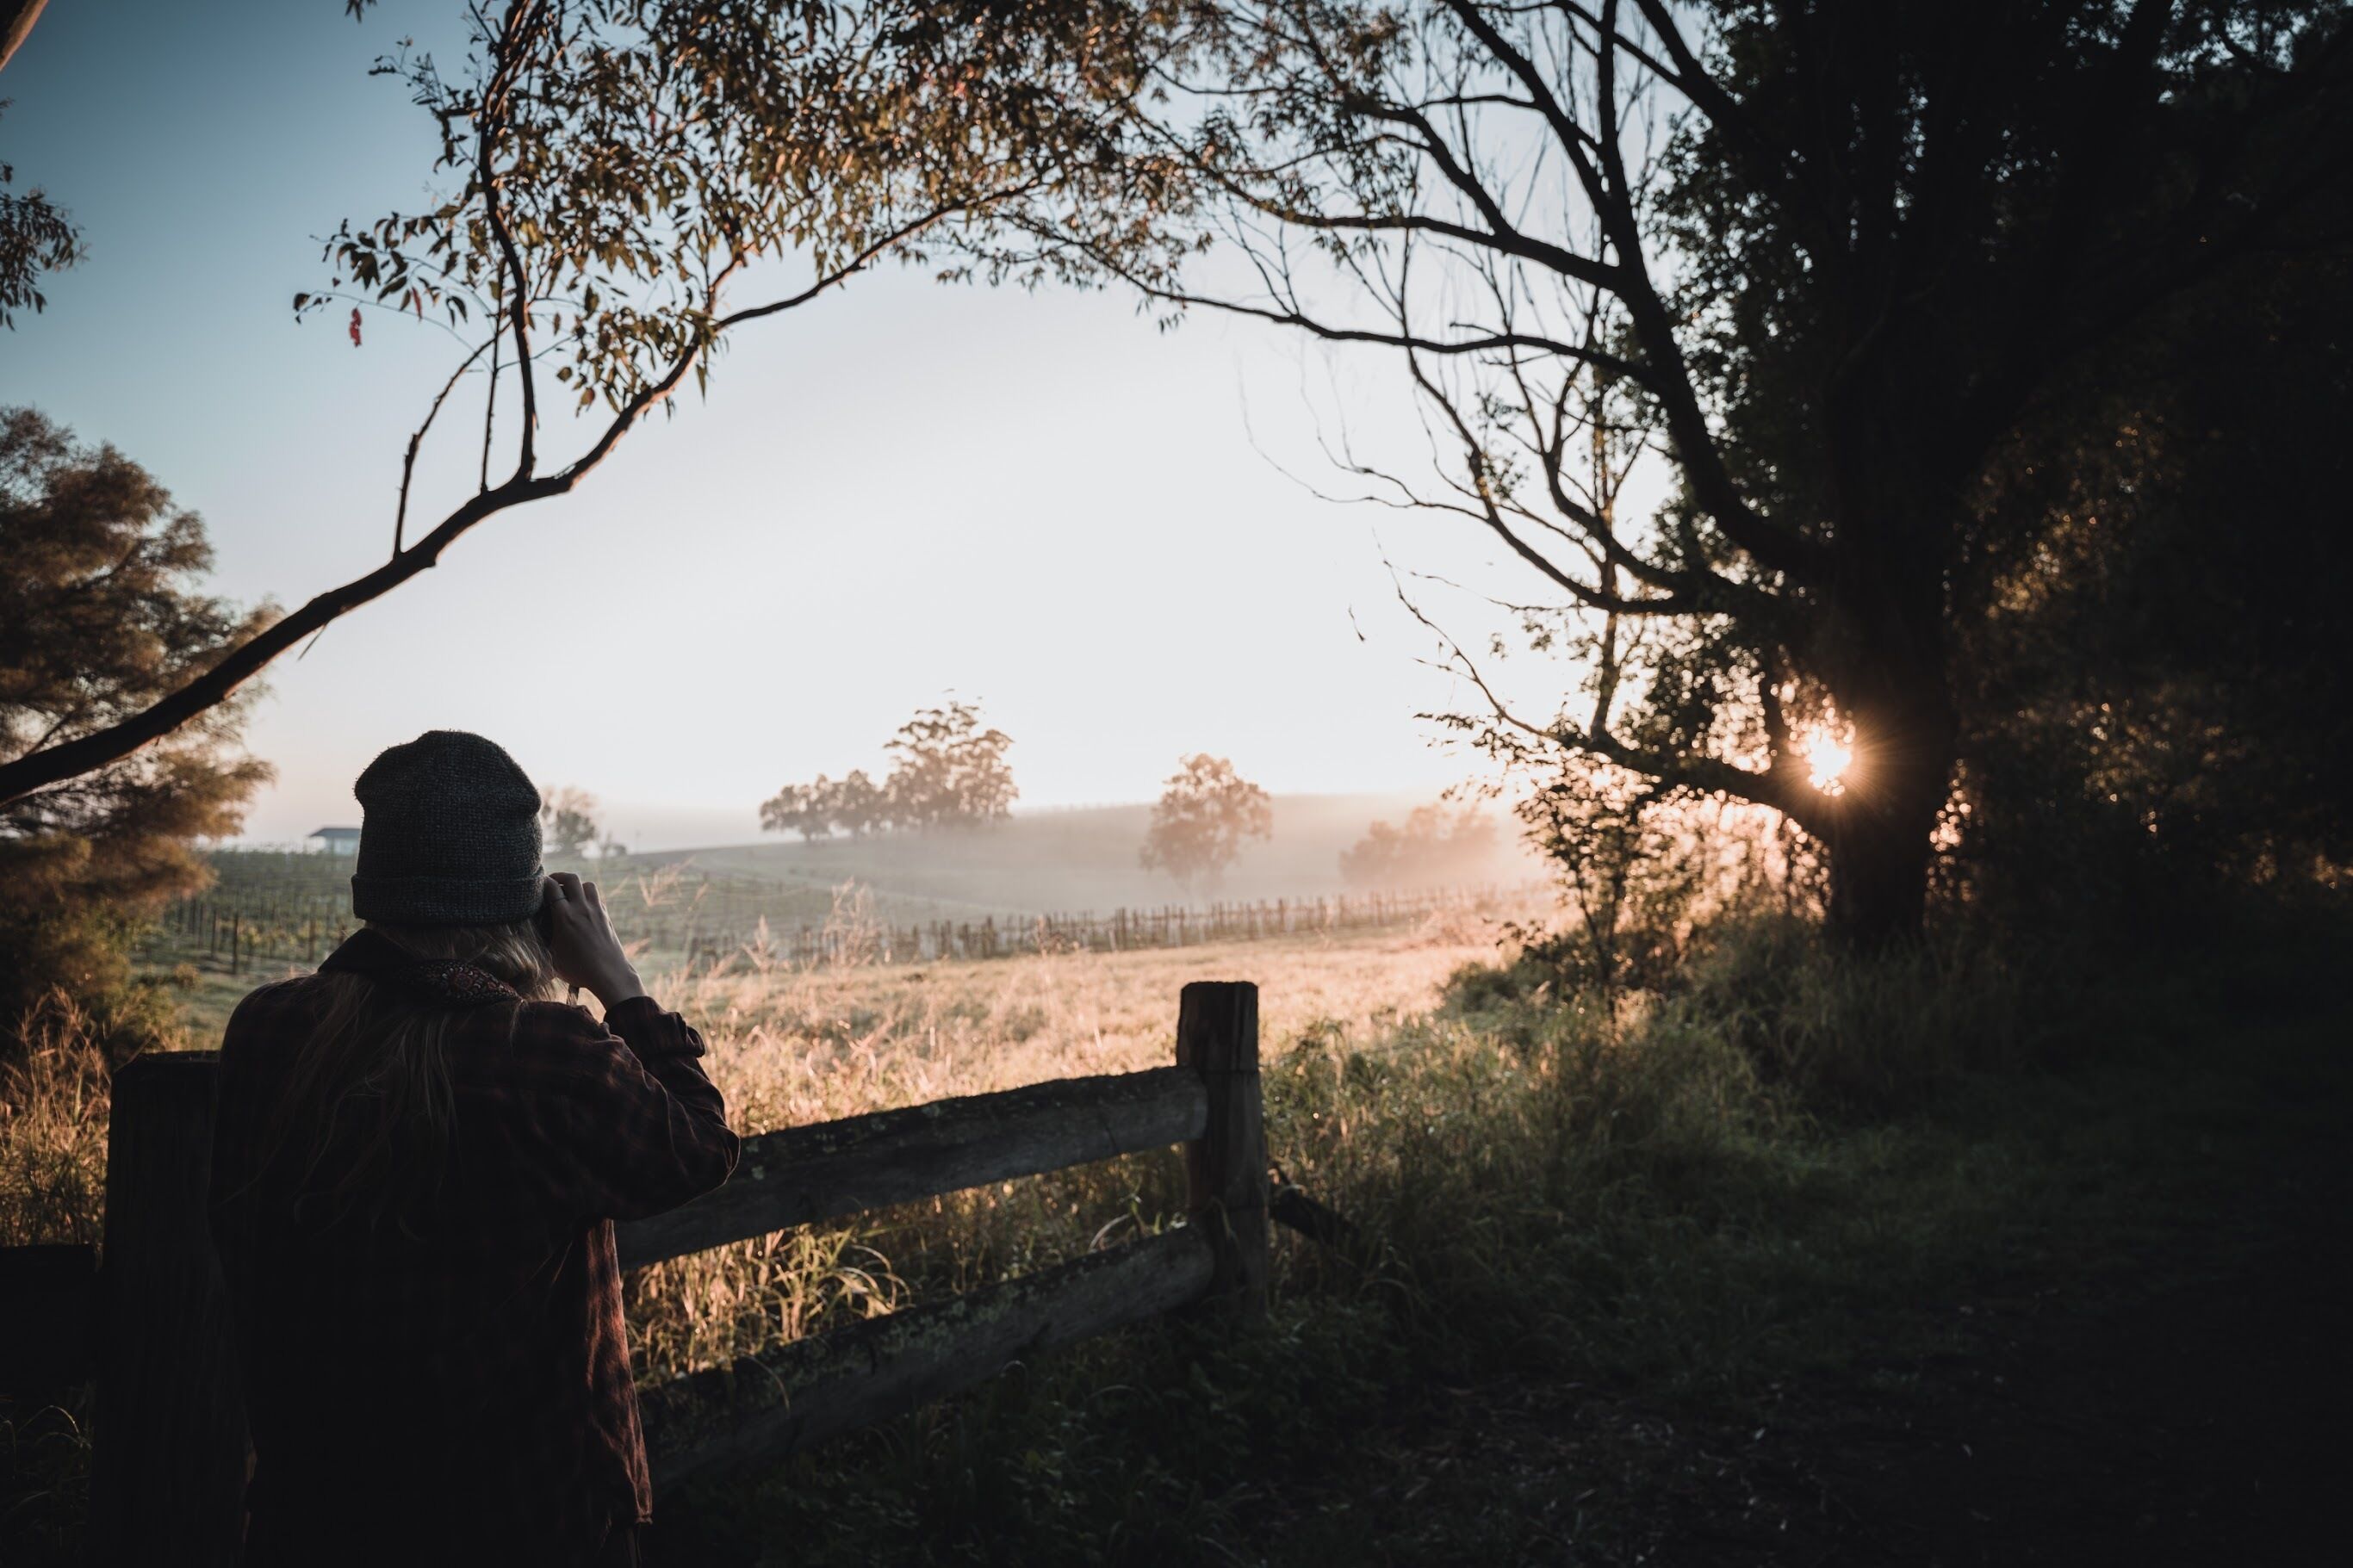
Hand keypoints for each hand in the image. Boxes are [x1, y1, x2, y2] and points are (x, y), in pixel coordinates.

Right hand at [542, 873, 646, 1009]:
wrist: (609, 975)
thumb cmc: (578, 969)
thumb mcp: (552, 957)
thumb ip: (543, 940)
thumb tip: (535, 933)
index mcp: (565, 917)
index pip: (552, 887)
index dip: (542, 882)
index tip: (537, 885)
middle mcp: (582, 909)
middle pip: (571, 878)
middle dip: (559, 876)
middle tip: (552, 883)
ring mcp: (597, 911)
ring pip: (587, 885)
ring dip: (577, 886)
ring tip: (568, 894)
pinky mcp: (606, 917)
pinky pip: (596, 898)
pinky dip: (588, 897)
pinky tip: (582, 908)